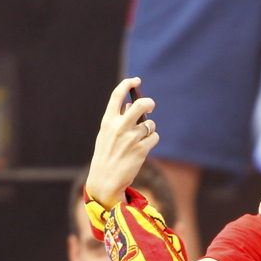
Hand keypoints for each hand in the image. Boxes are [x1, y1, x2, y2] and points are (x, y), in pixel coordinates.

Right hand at [86, 78, 157, 207]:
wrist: (105, 180)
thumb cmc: (107, 155)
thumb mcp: (106, 135)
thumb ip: (117, 120)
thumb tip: (130, 105)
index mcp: (107, 121)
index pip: (117, 96)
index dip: (127, 85)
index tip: (136, 80)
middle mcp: (119, 127)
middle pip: (141, 104)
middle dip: (149, 102)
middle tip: (150, 105)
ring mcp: (131, 138)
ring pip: (150, 123)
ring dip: (149, 128)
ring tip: (140, 139)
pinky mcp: (141, 149)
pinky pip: (154, 137)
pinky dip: (152, 140)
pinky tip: (144, 147)